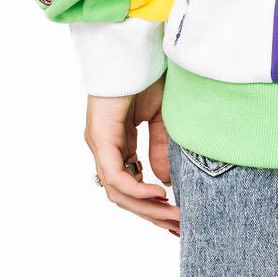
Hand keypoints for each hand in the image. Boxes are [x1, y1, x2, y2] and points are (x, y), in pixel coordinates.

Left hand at [85, 76, 180, 234]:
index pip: (130, 186)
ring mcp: (100, 144)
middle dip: (151, 215)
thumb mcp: (162, 118)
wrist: (136, 49)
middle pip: (123, 196)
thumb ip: (160, 149)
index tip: (176, 217)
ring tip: (172, 216)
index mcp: (117, 144)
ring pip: (117, 192)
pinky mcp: (101, 138)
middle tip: (177, 227)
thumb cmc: (148, 75)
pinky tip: (158, 195)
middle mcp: (105, 149)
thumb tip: (163, 182)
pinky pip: (116, 175)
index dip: (151, 206)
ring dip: (146, 208)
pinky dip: (137, 189)